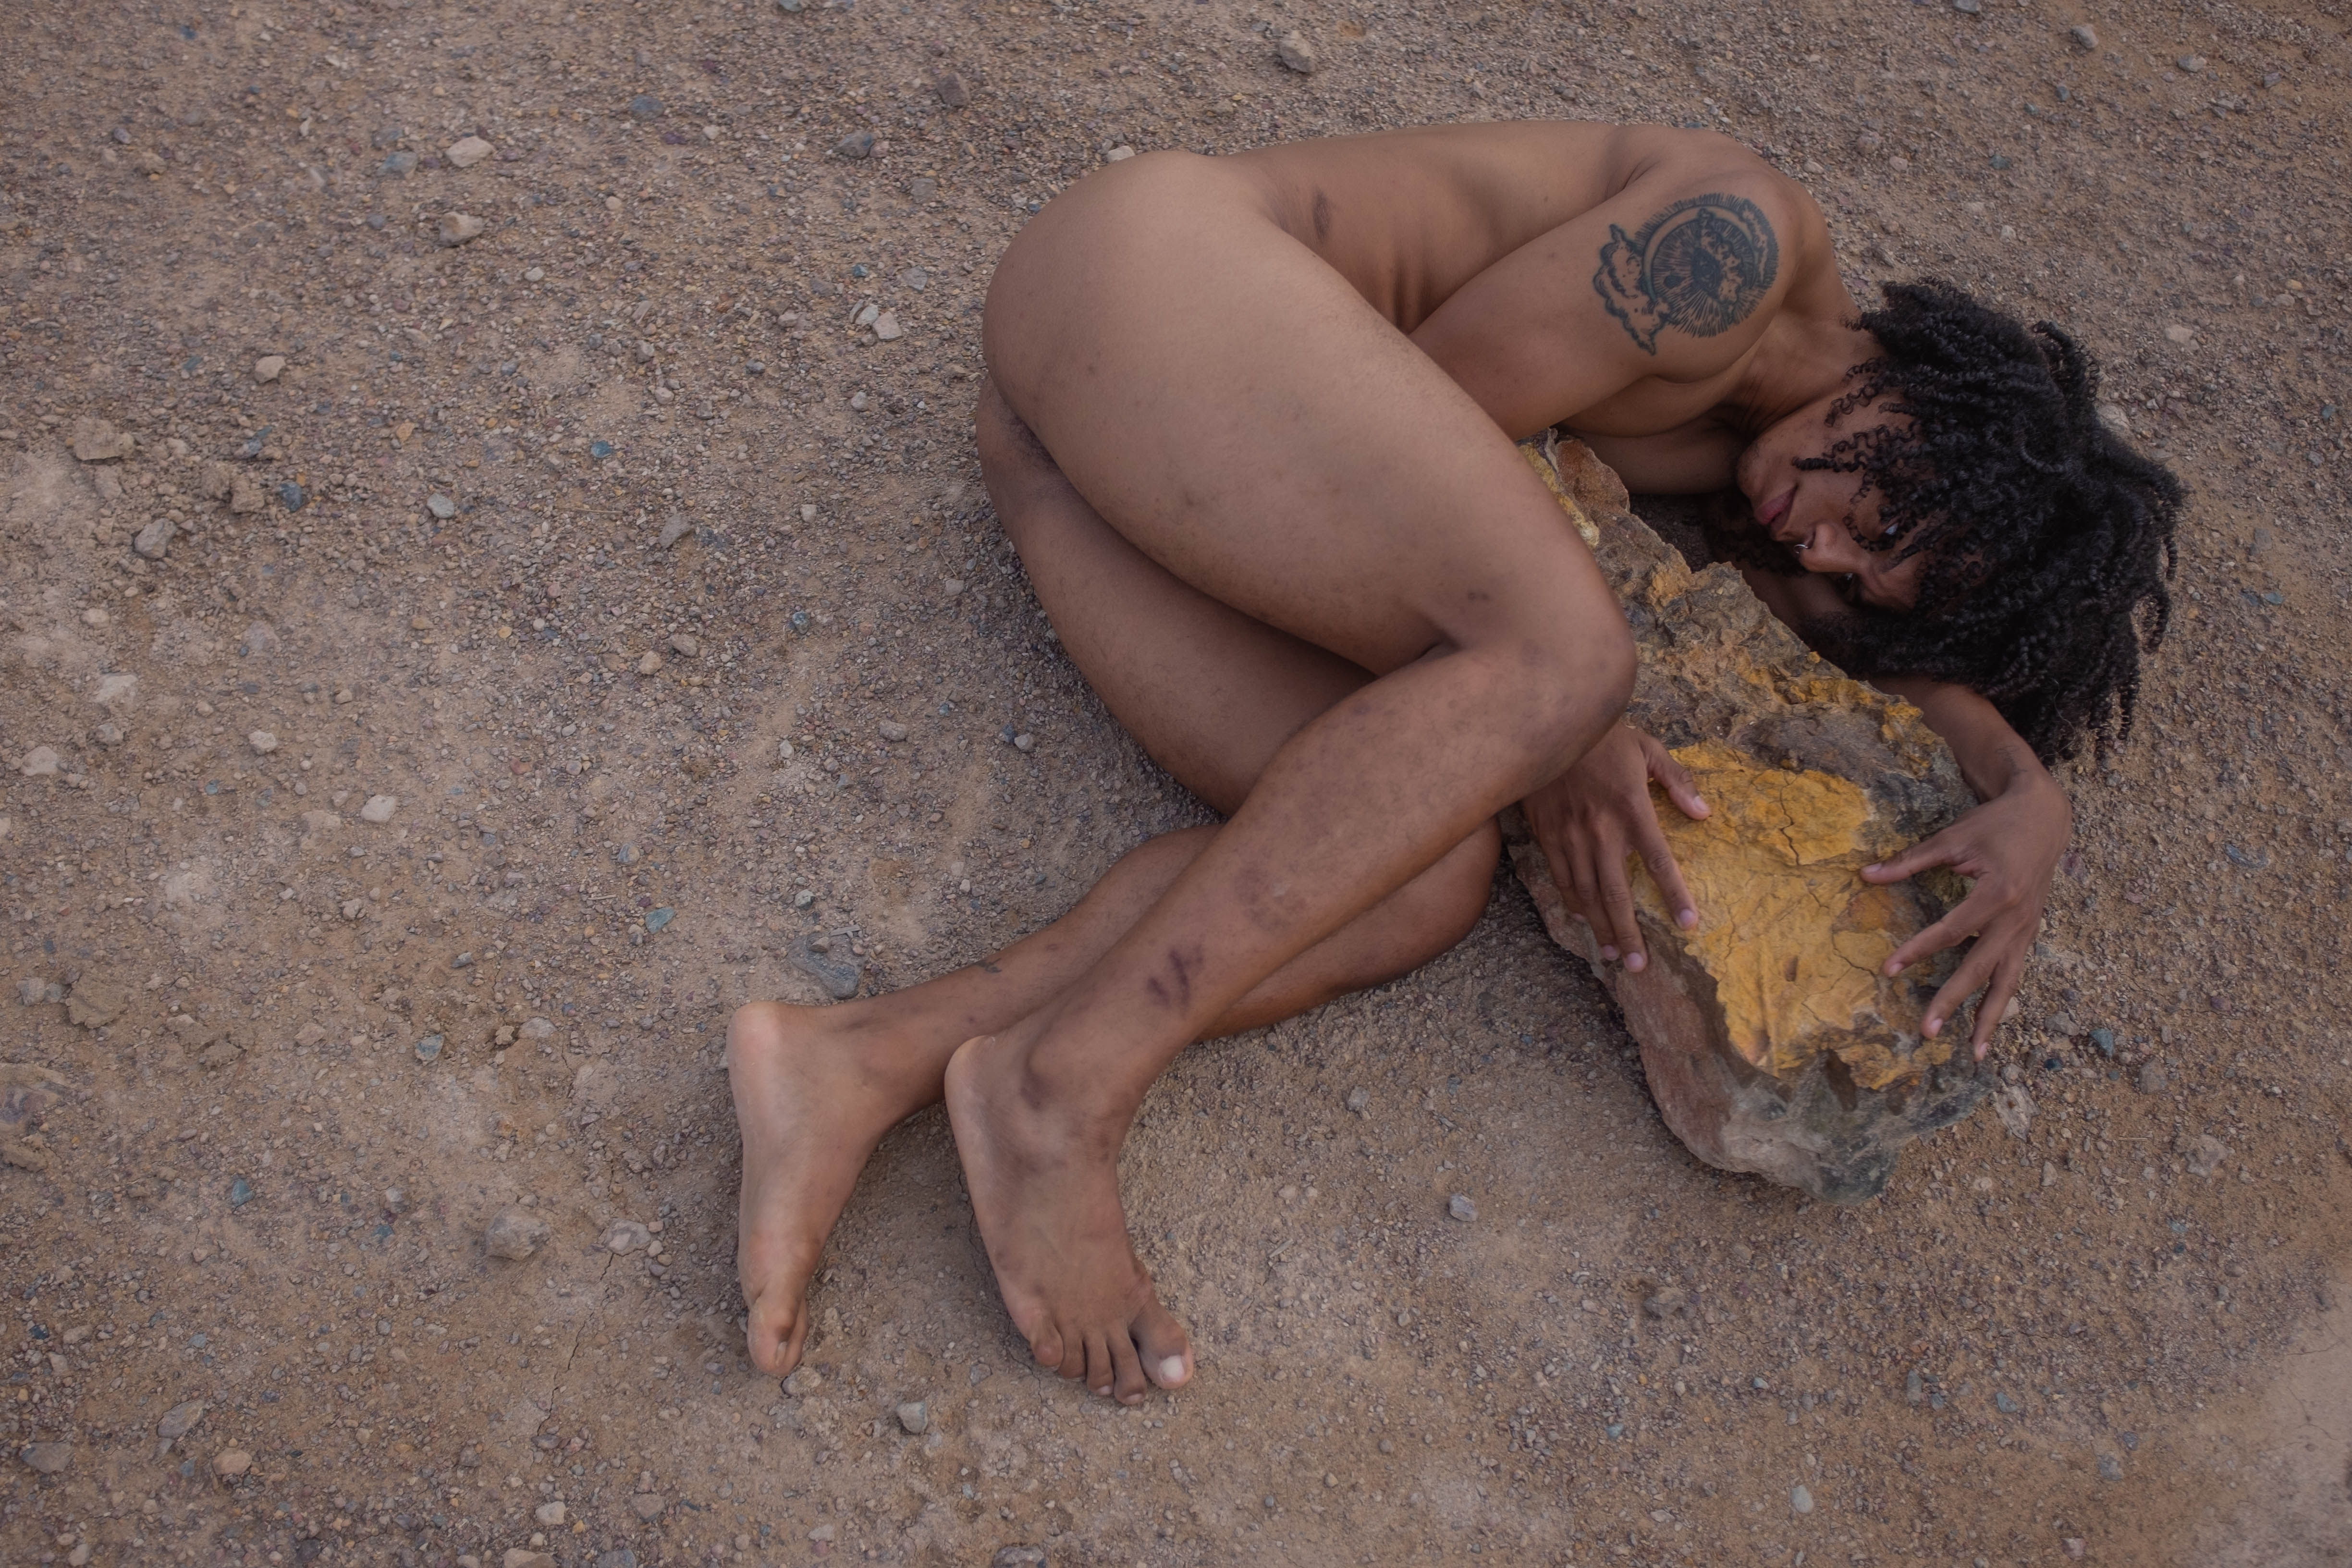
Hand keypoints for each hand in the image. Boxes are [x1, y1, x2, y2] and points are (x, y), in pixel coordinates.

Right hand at [1522, 725, 1708, 971]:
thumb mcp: (1648, 747)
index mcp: (1631, 808)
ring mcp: (1570, 835)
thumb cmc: (1602, 735)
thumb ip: (1678, 781)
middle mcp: (1600, 829)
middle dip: (1627, 932)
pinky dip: (1573, 902)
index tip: (1689, 924)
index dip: (1674, 894)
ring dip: (1599, 927)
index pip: (1657, 860)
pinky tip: (1582, 920)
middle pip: (1615, 893)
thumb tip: (1704, 814)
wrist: (1545, 724)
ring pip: (1585, 893)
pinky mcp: (1547, 834)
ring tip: (1611, 955)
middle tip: (1637, 965)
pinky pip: (1561, 877)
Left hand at [1862, 773, 2071, 1058]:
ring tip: (1976, 1054)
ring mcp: (2026, 930)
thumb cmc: (1995, 825)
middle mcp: (2016, 919)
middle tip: (1926, 1031)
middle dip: (1952, 1002)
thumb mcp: (1952, 838)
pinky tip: (1989, 1027)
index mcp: (1998, 893)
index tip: (1887, 970)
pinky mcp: (2029, 934)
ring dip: (1990, 1019)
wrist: (2045, 817)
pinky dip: (2002, 1000)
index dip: (1917, 951)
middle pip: (1980, 968)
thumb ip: (1909, 862)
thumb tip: (1864, 875)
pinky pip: (2014, 973)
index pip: (1951, 931)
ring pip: (2007, 982)